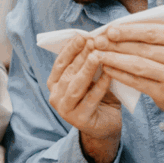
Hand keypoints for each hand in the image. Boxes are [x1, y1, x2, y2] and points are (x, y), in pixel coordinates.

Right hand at [48, 35, 122, 162]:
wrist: (106, 126)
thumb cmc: (98, 97)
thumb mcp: (91, 78)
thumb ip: (87, 62)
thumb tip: (94, 38)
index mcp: (54, 84)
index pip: (60, 63)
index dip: (70, 49)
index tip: (82, 36)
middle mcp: (55, 97)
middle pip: (68, 73)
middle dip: (80, 56)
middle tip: (93, 41)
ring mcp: (65, 110)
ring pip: (75, 86)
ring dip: (86, 70)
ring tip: (97, 56)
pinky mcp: (80, 120)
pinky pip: (91, 100)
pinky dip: (100, 86)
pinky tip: (109, 74)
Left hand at [91, 22, 163, 123]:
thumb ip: (152, 33)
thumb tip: (116, 28)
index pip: (152, 32)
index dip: (128, 31)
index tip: (109, 30)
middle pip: (143, 48)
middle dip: (117, 44)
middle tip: (97, 41)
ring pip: (138, 65)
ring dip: (114, 59)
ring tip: (98, 55)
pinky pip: (137, 82)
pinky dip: (120, 74)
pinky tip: (107, 69)